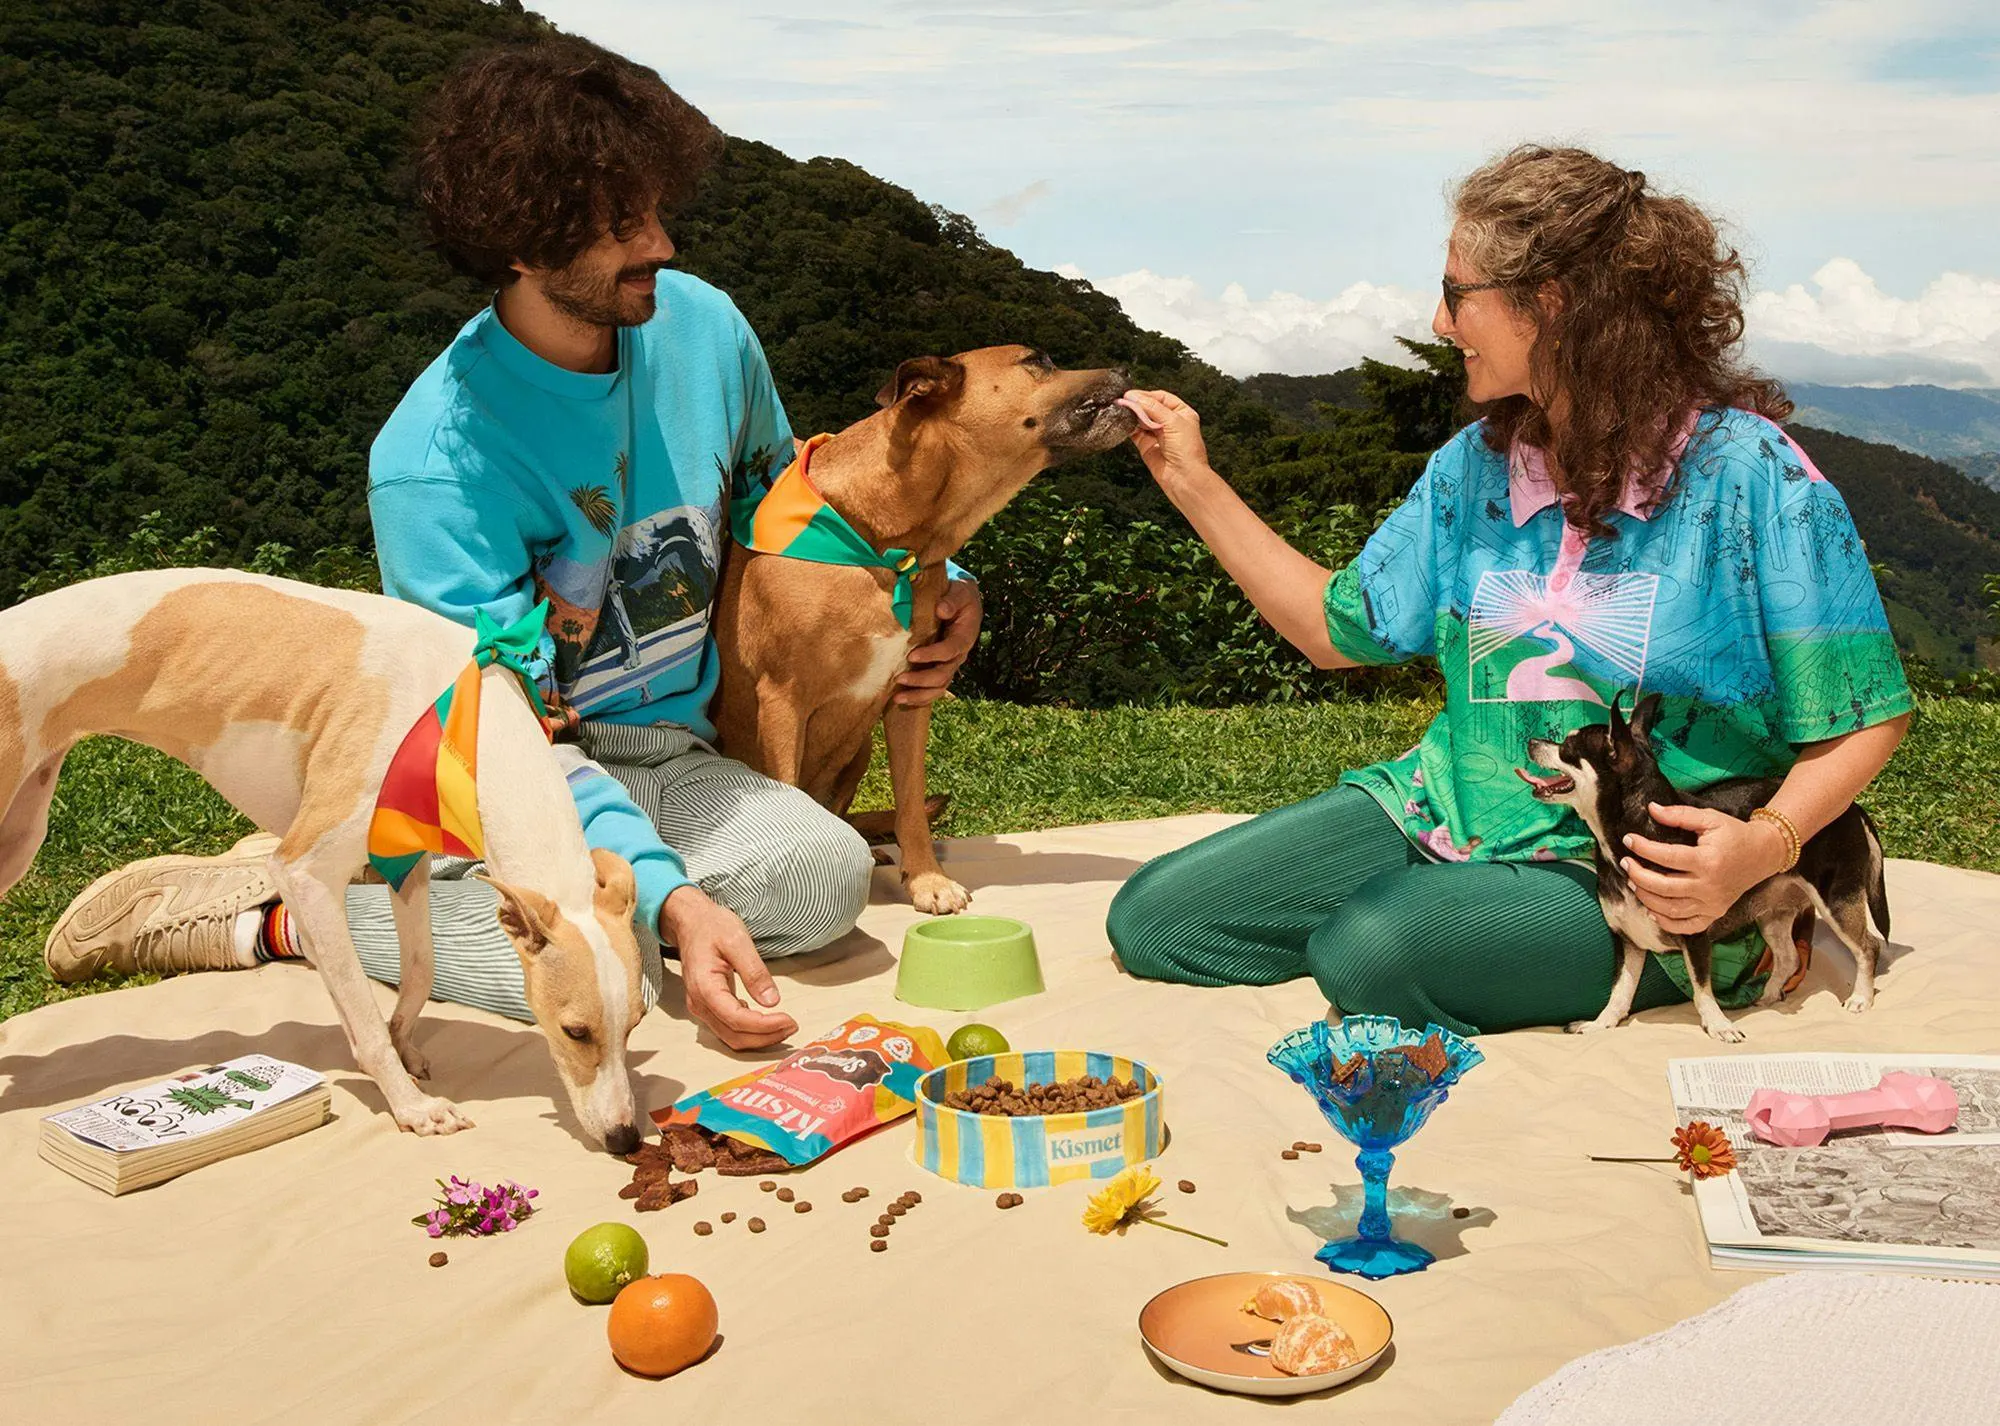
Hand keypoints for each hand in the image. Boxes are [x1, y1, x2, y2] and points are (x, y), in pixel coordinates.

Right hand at [659, 885, 796, 1049]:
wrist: (691, 923)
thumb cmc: (712, 927)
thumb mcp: (738, 941)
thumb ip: (754, 972)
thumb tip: (772, 1001)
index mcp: (705, 987)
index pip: (737, 1019)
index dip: (765, 1026)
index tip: (789, 1020)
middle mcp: (699, 1004)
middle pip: (734, 1036)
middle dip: (766, 1036)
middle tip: (793, 1026)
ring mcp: (702, 1008)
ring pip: (731, 1038)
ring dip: (759, 1038)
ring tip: (785, 1026)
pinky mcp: (708, 1007)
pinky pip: (728, 1029)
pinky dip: (750, 1032)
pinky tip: (767, 1021)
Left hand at [897, 577, 981, 706]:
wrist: (962, 603)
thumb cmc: (959, 596)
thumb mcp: (960, 592)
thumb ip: (952, 600)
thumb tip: (941, 609)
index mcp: (964, 637)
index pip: (950, 650)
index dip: (932, 655)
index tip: (912, 655)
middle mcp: (958, 656)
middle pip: (943, 675)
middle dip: (921, 679)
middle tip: (899, 678)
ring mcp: (949, 665)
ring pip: (938, 687)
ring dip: (918, 695)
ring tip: (897, 698)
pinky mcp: (940, 669)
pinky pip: (932, 690)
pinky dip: (918, 698)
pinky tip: (900, 701)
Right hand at [1123, 389, 1212, 492]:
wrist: (1184, 477)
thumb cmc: (1188, 452)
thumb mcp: (1173, 421)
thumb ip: (1153, 408)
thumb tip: (1135, 397)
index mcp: (1182, 413)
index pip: (1161, 397)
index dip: (1147, 395)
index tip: (1133, 395)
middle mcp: (1170, 422)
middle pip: (1149, 407)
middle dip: (1137, 404)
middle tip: (1124, 401)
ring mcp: (1157, 434)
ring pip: (1141, 419)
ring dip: (1132, 415)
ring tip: (1123, 410)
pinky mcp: (1147, 446)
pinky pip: (1135, 432)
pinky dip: (1128, 427)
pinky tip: (1123, 422)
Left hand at [1620, 803, 1791, 934]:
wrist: (1763, 854)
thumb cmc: (1734, 834)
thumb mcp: (1710, 818)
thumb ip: (1680, 815)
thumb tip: (1652, 809)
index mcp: (1708, 860)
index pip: (1667, 857)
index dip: (1643, 848)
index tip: (1628, 840)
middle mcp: (1710, 886)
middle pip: (1664, 887)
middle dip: (1638, 875)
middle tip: (1625, 863)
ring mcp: (1713, 903)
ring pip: (1671, 909)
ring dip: (1646, 898)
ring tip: (1633, 882)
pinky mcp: (1715, 913)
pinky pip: (1687, 926)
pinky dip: (1666, 922)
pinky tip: (1652, 910)